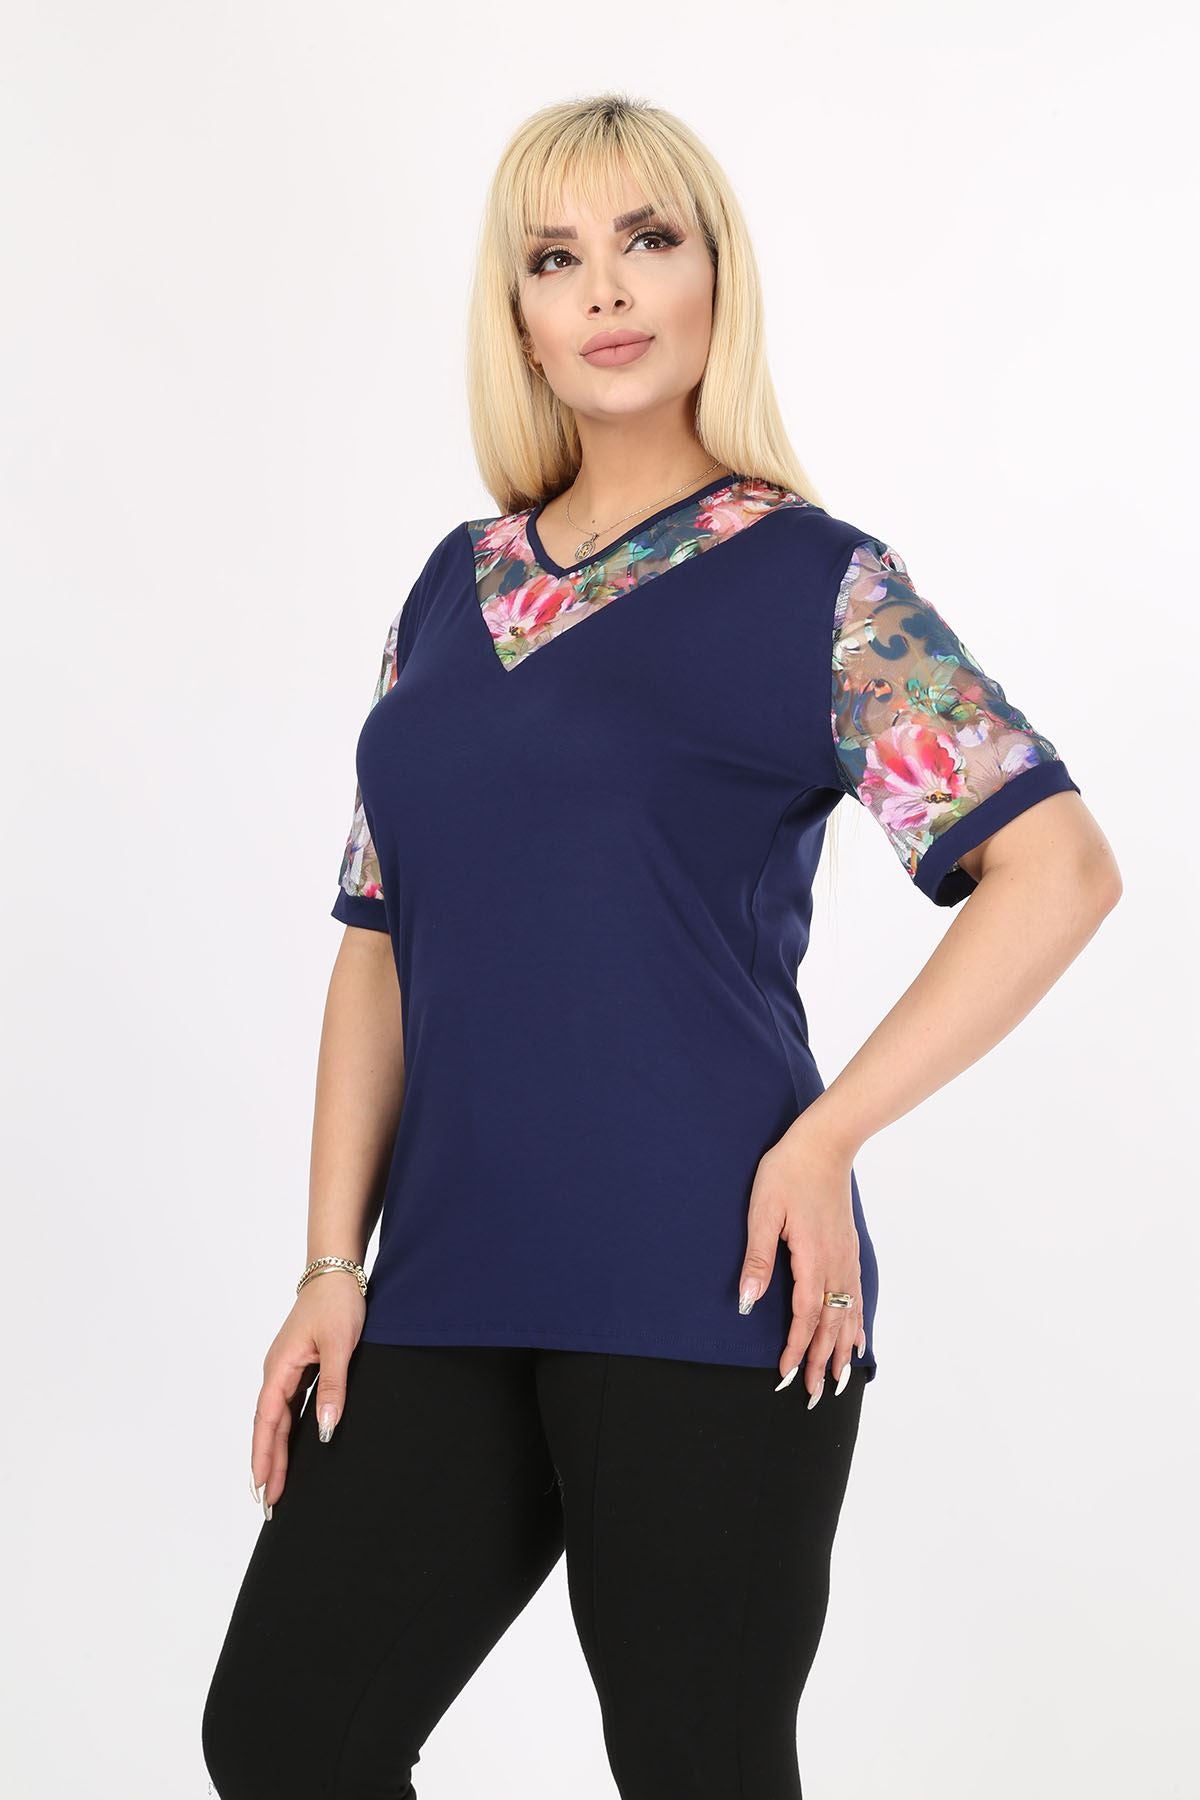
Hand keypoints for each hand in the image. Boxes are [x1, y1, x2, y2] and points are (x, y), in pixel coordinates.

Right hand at [249, 1273, 364, 1515]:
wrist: (336, 1273)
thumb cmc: (337, 1304)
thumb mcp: (339, 1346)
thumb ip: (332, 1387)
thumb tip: (324, 1430)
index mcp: (280, 1367)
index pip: (268, 1421)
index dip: (265, 1456)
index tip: (263, 1487)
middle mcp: (277, 1372)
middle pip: (267, 1426)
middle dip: (267, 1464)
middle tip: (268, 1503)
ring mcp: (287, 1370)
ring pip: (276, 1419)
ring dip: (275, 1451)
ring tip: (276, 1485)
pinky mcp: (299, 1367)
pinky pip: (288, 1407)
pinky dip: (286, 1431)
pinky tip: (291, 1448)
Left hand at [737, 1118, 864, 1404]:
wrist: (825, 1144)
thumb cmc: (787, 1172)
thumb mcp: (763, 1210)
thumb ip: (757, 1256)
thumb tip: (748, 1300)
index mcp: (812, 1257)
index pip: (804, 1315)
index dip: (796, 1348)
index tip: (785, 1374)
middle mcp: (835, 1264)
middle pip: (830, 1324)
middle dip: (820, 1361)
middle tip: (811, 1394)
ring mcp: (846, 1258)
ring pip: (847, 1315)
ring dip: (840, 1350)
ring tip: (836, 1381)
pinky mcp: (849, 1250)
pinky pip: (856, 1298)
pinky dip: (856, 1325)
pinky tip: (856, 1340)